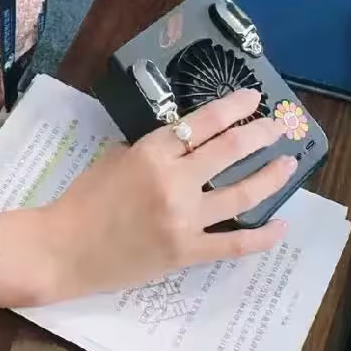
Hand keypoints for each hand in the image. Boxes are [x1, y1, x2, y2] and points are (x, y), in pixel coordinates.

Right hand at [0, 90, 294, 306]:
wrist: (64, 249)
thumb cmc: (83, 200)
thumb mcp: (114, 158)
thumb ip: (152, 149)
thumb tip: (185, 146)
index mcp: (152, 152)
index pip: (202, 123)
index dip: (232, 107)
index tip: (252, 99)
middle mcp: (174, 181)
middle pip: (229, 150)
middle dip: (260, 134)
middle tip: (279, 126)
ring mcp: (183, 219)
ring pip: (240, 194)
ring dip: (270, 177)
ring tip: (287, 164)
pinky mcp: (186, 252)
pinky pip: (233, 245)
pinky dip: (261, 236)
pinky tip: (281, 226)